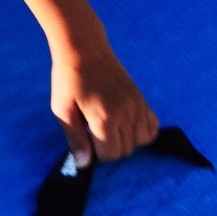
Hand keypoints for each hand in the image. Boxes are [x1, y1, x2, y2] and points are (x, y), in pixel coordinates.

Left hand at [53, 44, 158, 163]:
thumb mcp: (63, 111)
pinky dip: (143, 131)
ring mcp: (137, 105)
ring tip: (111, 132)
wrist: (85, 51)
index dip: (97, 155)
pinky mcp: (142, 98)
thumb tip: (84, 164)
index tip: (87, 143)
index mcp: (104, 119)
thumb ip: (76, 139)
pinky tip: (127, 126)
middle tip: (95, 136)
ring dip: (127, 142)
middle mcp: (126, 114)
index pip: (111, 155)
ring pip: (142, 140)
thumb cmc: (68, 81)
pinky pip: (153, 124)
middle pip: (127, 149)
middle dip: (111, 149)